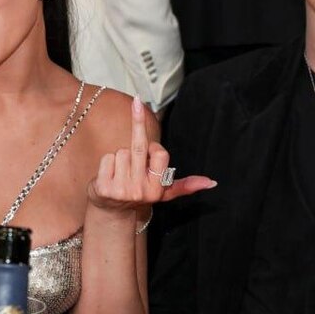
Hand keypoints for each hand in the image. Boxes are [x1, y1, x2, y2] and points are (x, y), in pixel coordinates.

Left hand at [87, 97, 215, 211]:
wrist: (112, 211)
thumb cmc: (138, 194)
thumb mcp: (164, 193)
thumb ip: (185, 185)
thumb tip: (211, 182)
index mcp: (157, 188)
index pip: (160, 153)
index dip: (154, 146)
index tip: (150, 148)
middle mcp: (140, 190)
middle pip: (139, 147)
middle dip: (138, 123)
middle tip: (136, 102)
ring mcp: (121, 190)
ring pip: (121, 152)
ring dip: (120, 156)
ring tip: (121, 171)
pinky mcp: (103, 188)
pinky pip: (107, 158)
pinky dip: (107, 162)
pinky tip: (109, 174)